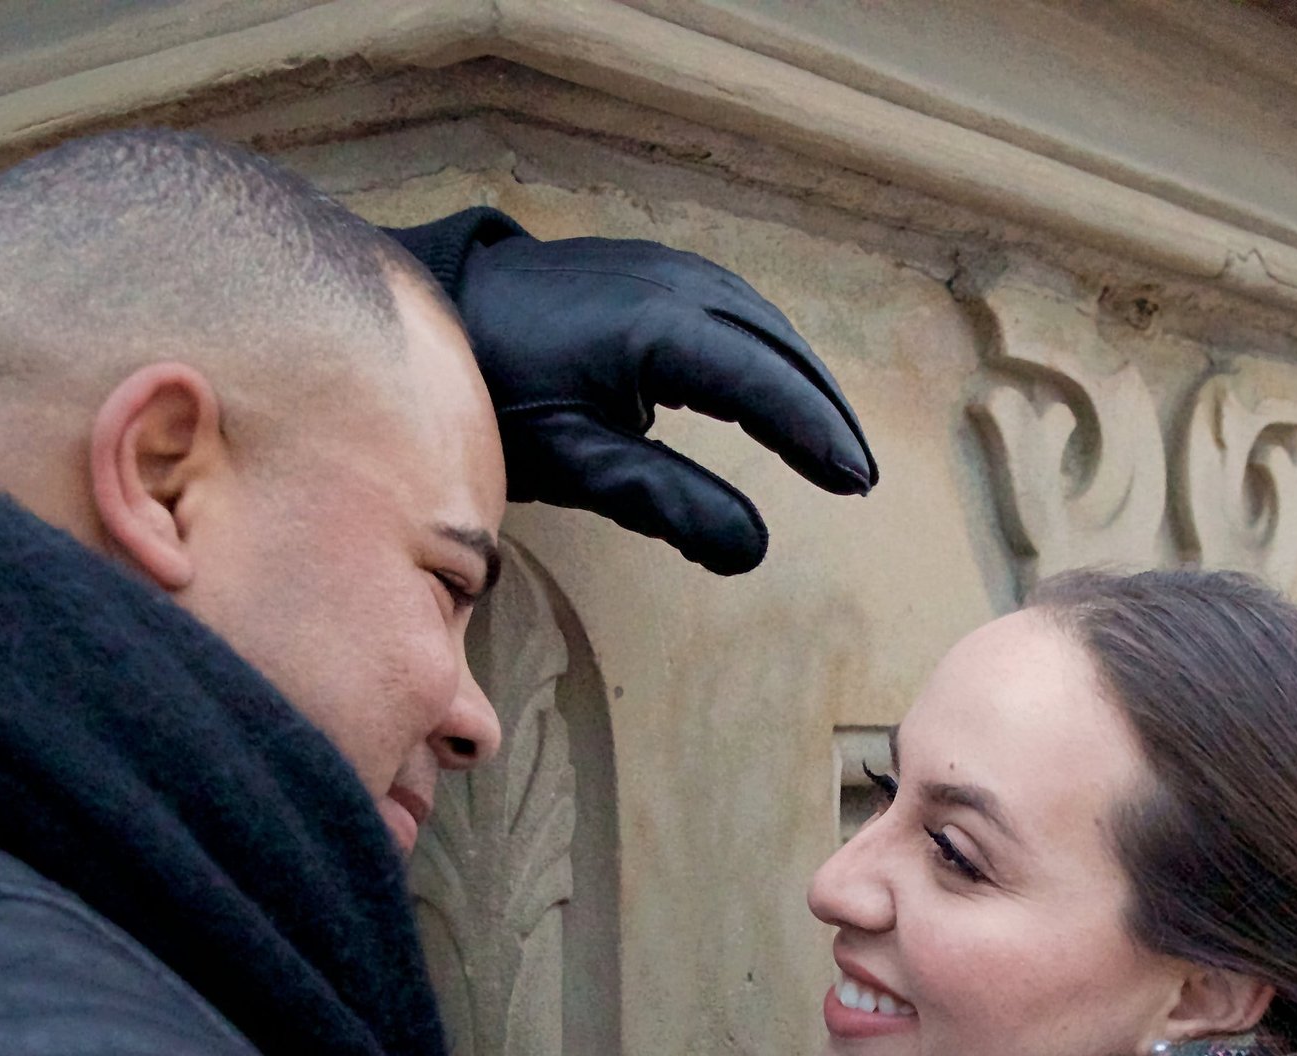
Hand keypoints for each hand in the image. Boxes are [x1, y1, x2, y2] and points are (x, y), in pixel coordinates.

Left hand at [392, 210, 875, 574]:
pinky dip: (769, 351)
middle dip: (823, 414)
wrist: (437, 308)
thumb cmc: (498, 390)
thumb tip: (752, 549)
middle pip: (776, 350)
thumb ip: (666, 503)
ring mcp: (663, 266)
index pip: (764, 386)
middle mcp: (673, 285)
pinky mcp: (649, 266)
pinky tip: (775, 384)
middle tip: (859, 477)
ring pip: (762, 323)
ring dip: (803, 381)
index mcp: (658, 331)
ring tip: (831, 439)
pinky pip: (735, 307)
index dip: (814, 436)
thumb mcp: (575, 461)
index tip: (852, 483)